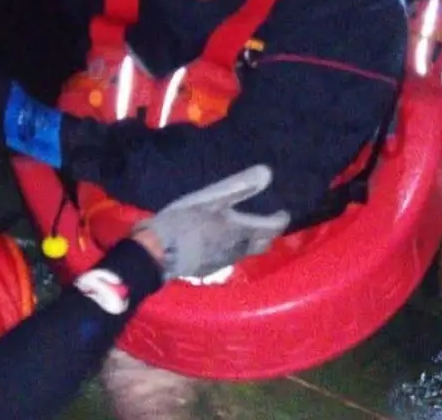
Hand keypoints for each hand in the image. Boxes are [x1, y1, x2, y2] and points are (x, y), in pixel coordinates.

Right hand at [135, 165, 289, 279]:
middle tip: (267, 222)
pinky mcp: (209, 269)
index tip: (283, 212)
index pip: (272, 228)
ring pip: (246, 252)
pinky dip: (234, 249)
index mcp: (242, 230)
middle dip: (268, 234)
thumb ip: (240, 186)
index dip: (280, 220)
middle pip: (263, 244)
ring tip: (246, 230)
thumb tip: (268, 173)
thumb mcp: (213, 197)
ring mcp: (223, 262)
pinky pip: (229, 258)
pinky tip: (222, 243)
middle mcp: (239, 249)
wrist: (158, 251)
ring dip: (251, 242)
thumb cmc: (185, 220)